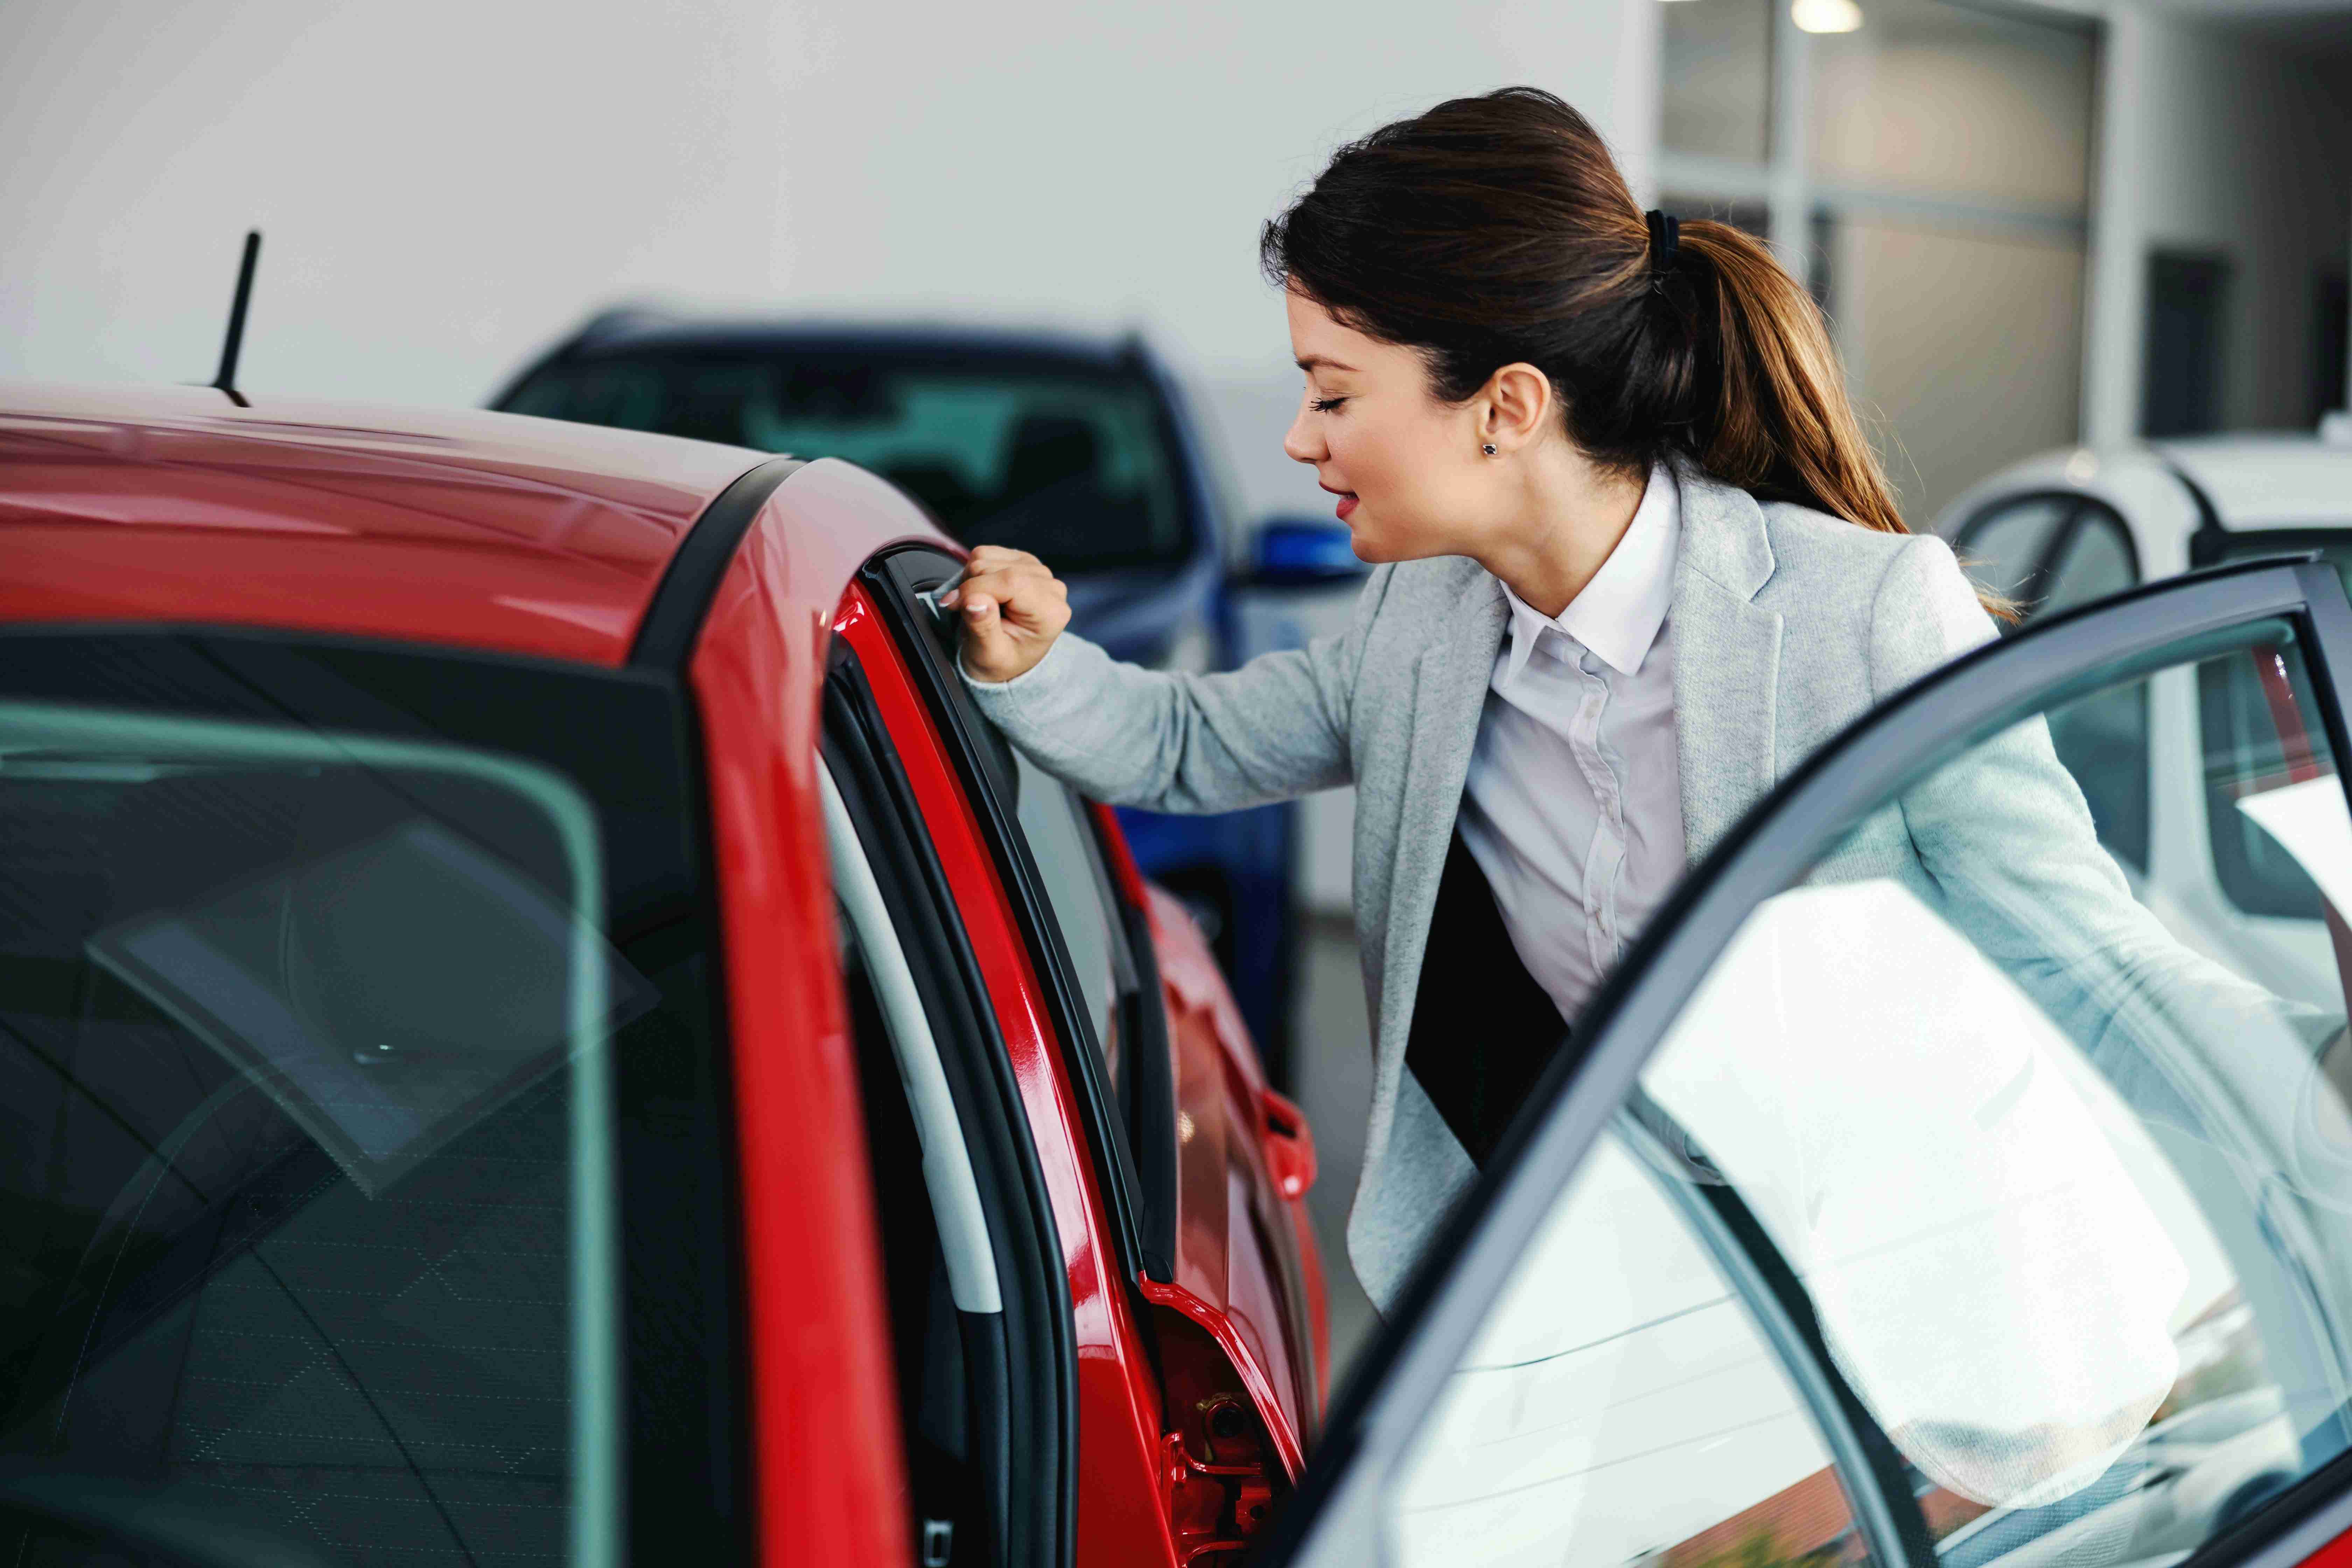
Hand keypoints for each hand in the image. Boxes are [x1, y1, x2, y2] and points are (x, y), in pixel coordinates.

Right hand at [939, 545, 1071, 683]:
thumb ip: (983, 627)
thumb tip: (973, 599)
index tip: (953, 605)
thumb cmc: (1001, 660)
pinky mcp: (1023, 562)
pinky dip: (976, 572)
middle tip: (969, 612)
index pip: (1011, 581)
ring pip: (988, 557)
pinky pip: (988, 553)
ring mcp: (1038, 571)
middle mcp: (1050, 587)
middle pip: (996, 567)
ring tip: (978, 606)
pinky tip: (984, 593)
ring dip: (972, 580)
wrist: (1008, 660)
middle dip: (971, 587)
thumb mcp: (989, 654)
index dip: (975, 589)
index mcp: (1050, 612)